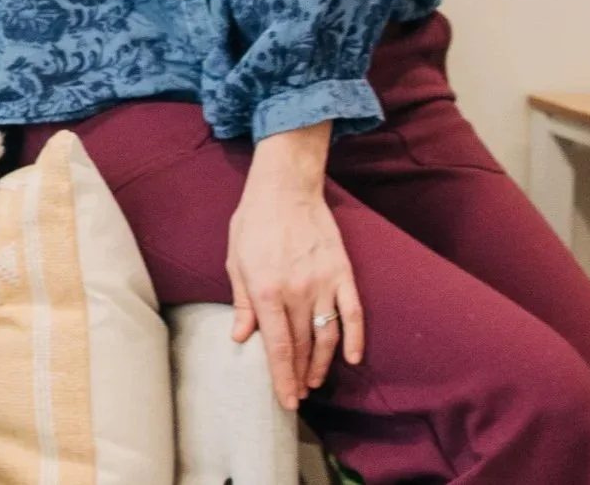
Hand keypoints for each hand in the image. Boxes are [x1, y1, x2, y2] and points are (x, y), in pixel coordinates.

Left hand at [226, 123, 365, 410]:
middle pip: (302, 347)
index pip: (278, 346)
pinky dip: (354, 338)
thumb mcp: (235, 260)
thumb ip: (242, 301)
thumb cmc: (254, 222)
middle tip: (297, 395)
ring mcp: (324, 284)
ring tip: (314, 381)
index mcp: (267, 290)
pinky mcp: (343, 274)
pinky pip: (353, 314)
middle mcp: (297, 292)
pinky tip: (352, 358)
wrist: (285, 187)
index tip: (286, 400)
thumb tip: (242, 337)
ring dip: (322, 364)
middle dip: (299, 376)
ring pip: (327, 337)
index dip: (282, 377)